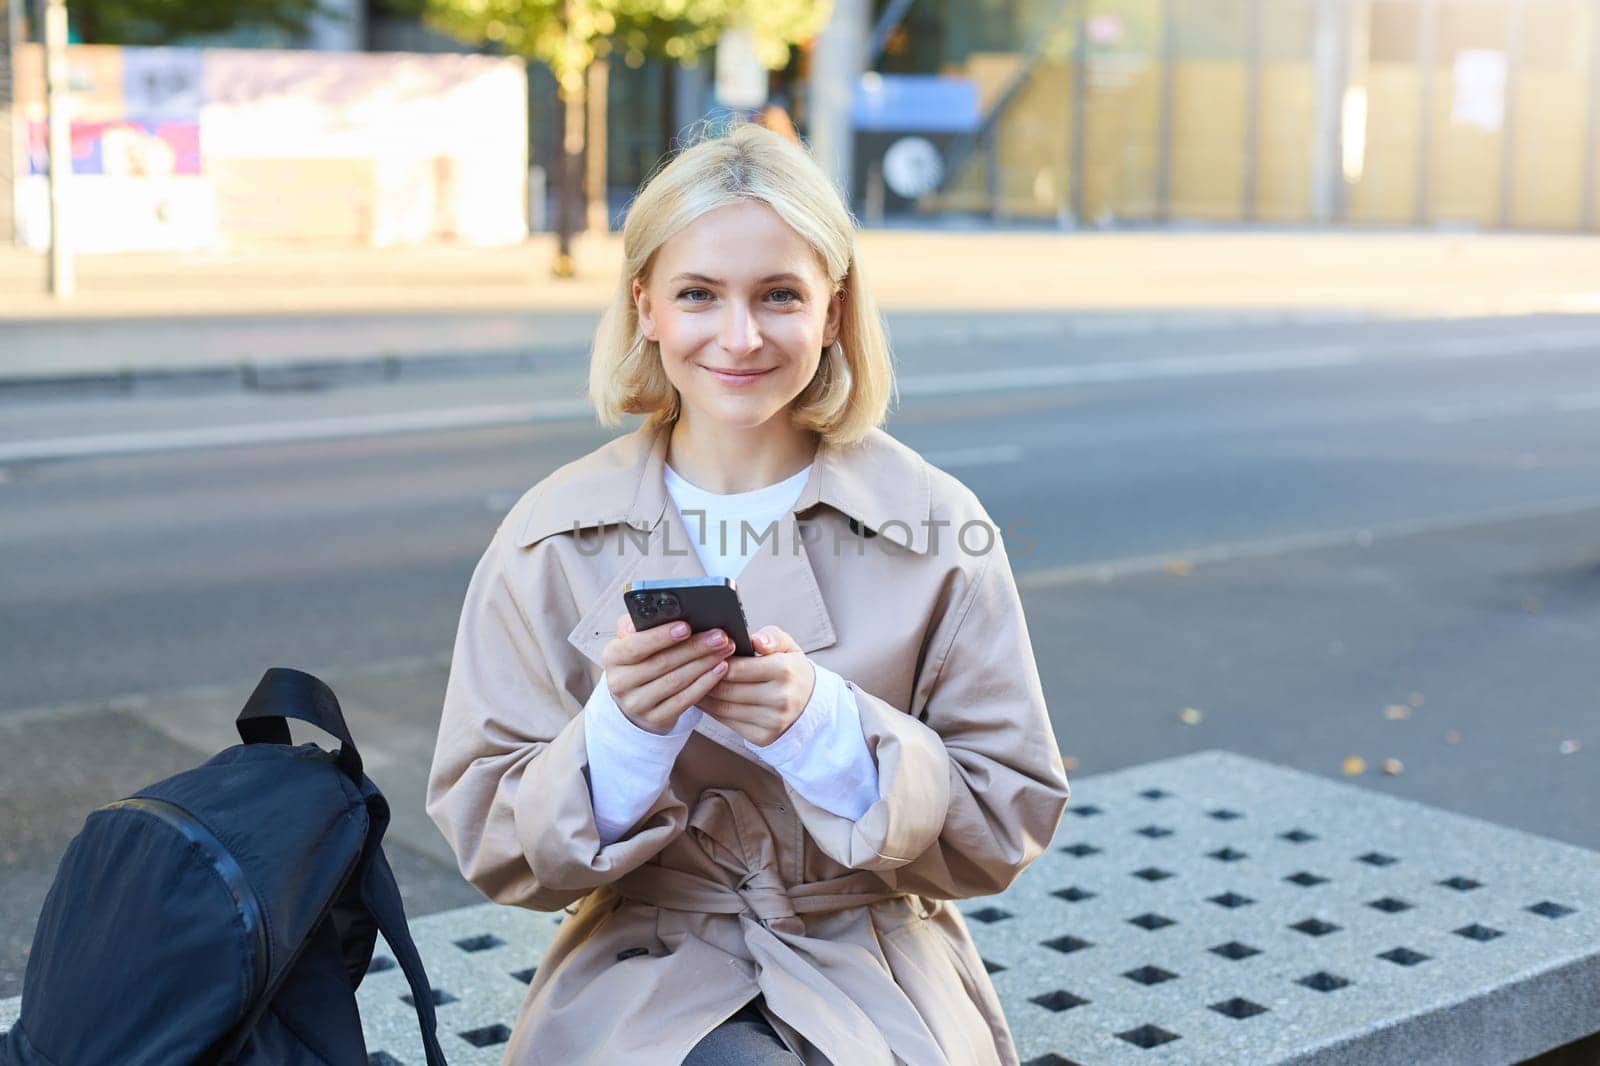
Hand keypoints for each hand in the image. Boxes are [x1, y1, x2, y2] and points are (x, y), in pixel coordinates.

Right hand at [600, 613, 735, 734]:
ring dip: (704, 664)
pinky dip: (705, 684)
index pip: (635, 646)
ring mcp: (636, 704)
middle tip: (720, 636)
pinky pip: (684, 701)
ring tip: (725, 650)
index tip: (686, 626)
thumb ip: (643, 623)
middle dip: (694, 648)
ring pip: (675, 682)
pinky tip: (720, 670)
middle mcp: (619, 683)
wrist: (636, 698)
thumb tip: (663, 610)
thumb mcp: (634, 638)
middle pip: (661, 663)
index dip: (661, 636)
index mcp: (612, 656)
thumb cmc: (641, 658)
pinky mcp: (655, 719)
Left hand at [700, 625, 816, 746]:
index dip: (716, 661)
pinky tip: (704, 700)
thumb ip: (772, 637)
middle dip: (705, 679)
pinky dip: (712, 711)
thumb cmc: (791, 670)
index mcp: (784, 671)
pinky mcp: (763, 737)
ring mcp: (772, 721)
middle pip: (727, 689)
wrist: (809, 705)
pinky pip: (728, 722)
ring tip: (691, 684)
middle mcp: (780, 698)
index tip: (703, 655)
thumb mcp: (788, 647)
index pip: (738, 668)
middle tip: (689, 670)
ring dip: (704, 696)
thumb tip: (755, 640)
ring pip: (724, 708)